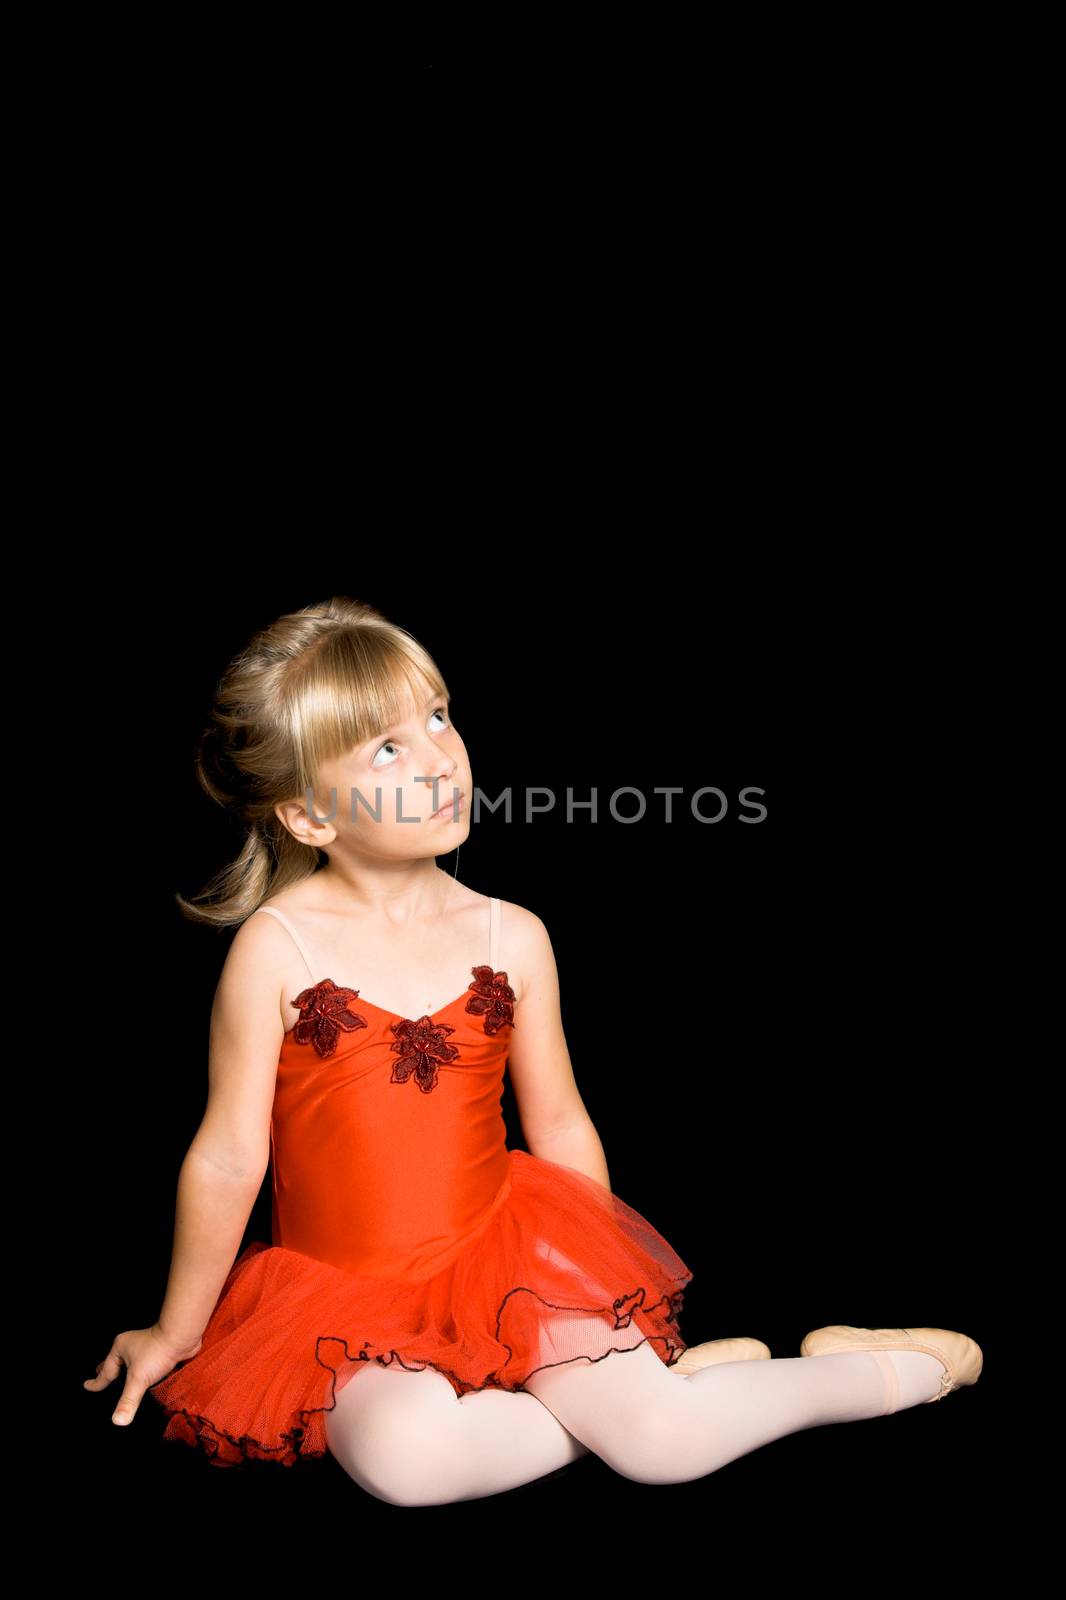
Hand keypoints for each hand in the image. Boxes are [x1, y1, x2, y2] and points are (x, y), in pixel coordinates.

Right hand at [83, 1323, 203, 1425]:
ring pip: (130, 1362)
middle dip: (108, 1370)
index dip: (97, 1382)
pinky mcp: (159, 1350)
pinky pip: (145, 1363)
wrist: (182, 1335)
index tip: (87, 1386)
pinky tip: (146, 1377)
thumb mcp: (138, 1379)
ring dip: (126, 1370)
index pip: (105, 1371)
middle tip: (98, 1376)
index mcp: (120, 1348)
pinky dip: (142, 1370)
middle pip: (115, 1362)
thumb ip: (128, 1400)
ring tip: (120, 1379)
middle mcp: (130, 1346)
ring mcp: (145, 1347)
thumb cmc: (158, 1351)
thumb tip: (118, 1421)